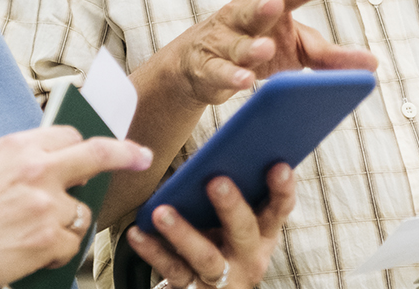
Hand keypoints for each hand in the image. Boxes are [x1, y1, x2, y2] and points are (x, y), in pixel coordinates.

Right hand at [0, 126, 152, 288]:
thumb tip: (45, 155)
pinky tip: (28, 252)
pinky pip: (69, 246)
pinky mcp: (48, 240)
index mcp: (20, 146)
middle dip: (125, 154)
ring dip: (65, 223)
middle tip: (141, 156)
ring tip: (30, 232)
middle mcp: (39, 170)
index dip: (84, 145)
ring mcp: (47, 206)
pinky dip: (54, 252)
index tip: (107, 146)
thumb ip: (19, 155)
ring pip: (80, 212)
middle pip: (98, 155)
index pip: (71, 136)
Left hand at [125, 163, 296, 288]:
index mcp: (263, 232)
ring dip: (183, 233)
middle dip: (231, 206)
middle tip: (216, 181)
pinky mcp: (192, 288)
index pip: (278, 209)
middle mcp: (248, 256)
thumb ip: (237, 187)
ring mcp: (221, 276)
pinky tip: (137, 232)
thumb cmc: (225, 237)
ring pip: (205, 256)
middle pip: (243, 232)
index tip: (278, 165)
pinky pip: (171, 269)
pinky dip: (153, 251)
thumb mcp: (240, 219)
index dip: (281, 189)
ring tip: (160, 212)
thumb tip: (225, 143)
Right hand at [168, 0, 377, 106]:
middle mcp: (243, 14)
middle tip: (276, 2)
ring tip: (264, 47)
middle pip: (254, 9)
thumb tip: (373, 64)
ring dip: (249, 47)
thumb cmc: (261, 44)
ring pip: (236, 43)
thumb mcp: (298, 48)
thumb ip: (332, 56)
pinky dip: (230, 75)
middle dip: (265, 5)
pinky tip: (244, 80)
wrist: (201, 63)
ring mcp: (222, 40)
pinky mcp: (207, 67)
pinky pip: (218, 71)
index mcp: (269, 1)